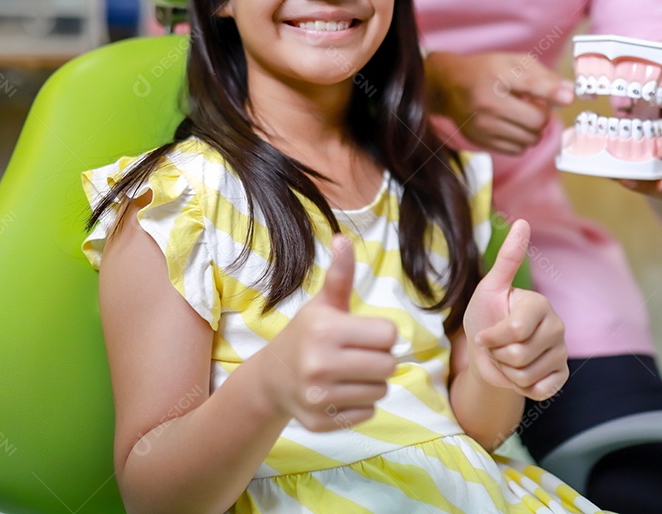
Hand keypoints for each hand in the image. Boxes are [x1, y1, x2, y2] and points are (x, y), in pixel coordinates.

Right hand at [262, 236, 396, 431]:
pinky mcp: (321, 422)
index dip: (381, 334)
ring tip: (349, 373)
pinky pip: (368, 414)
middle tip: (357, 355)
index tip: (362, 334)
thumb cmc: (307, 334)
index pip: (390, 335)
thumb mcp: (322, 304)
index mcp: (325, 330)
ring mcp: (318, 397)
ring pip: (381, 391)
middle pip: (389, 366)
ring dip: (372, 382)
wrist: (272, 378)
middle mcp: (319, 365)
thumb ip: (340, 275)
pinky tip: (339, 392)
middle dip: (380, 359)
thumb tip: (343, 238)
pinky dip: (360, 405)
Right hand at [425, 50, 574, 154]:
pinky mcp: (481, 141)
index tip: (568, 98)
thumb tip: (570, 93)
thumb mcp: (514, 62)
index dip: (554, 93)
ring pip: (530, 139)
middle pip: (536, 120)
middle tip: (535, 105)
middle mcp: (488, 102)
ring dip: (534, 129)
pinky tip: (513, 127)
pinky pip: (517, 150)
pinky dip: (522, 141)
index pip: (531, 85)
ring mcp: (483, 125)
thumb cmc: (487, 71)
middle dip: (544, 115)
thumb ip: (544, 76)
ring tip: (523, 116)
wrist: (449, 87)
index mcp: (497, 74)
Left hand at [462, 220, 567, 400]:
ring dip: (507, 372)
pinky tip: (521, 374)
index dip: (492, 337)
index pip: (514, 331)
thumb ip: (507, 258)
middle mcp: (557, 327)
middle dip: (498, 355)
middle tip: (498, 346)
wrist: (485, 354)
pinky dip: (523, 388)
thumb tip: (522, 221)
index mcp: (540, 304)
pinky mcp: (561, 376)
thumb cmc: (485, 317)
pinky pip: (541, 391)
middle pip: (519, 355)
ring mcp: (561, 353)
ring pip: (526, 376)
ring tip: (507, 359)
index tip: (486, 332)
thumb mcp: (489, 288)